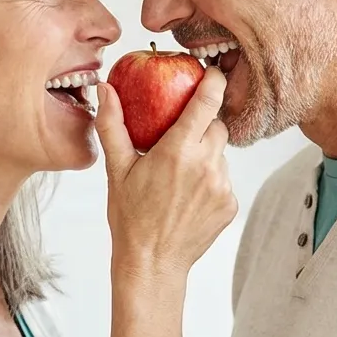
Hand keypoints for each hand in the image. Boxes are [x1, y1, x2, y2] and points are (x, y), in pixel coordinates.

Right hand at [95, 66, 237, 284]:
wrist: (152, 263)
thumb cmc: (130, 217)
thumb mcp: (116, 170)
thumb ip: (113, 125)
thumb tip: (106, 89)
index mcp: (178, 151)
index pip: (207, 102)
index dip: (213, 82)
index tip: (212, 73)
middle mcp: (206, 165)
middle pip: (217, 126)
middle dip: (202, 126)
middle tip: (179, 141)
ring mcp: (222, 186)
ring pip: (221, 154)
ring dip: (205, 155)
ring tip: (179, 176)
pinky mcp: (230, 204)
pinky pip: (225, 179)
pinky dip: (210, 180)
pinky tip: (188, 196)